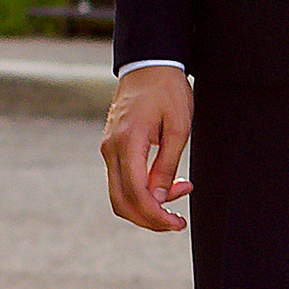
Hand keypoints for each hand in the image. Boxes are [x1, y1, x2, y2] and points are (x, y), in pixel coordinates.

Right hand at [103, 65, 193, 232]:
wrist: (148, 65)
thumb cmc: (167, 90)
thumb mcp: (178, 127)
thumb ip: (166, 165)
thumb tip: (157, 199)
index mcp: (127, 143)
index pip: (135, 194)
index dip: (156, 216)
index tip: (177, 223)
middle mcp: (111, 149)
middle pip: (122, 202)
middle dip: (149, 219)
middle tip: (177, 222)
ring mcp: (108, 148)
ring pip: (120, 194)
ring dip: (147, 205)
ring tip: (180, 193)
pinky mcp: (112, 148)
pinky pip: (122, 180)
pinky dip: (141, 191)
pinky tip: (166, 184)